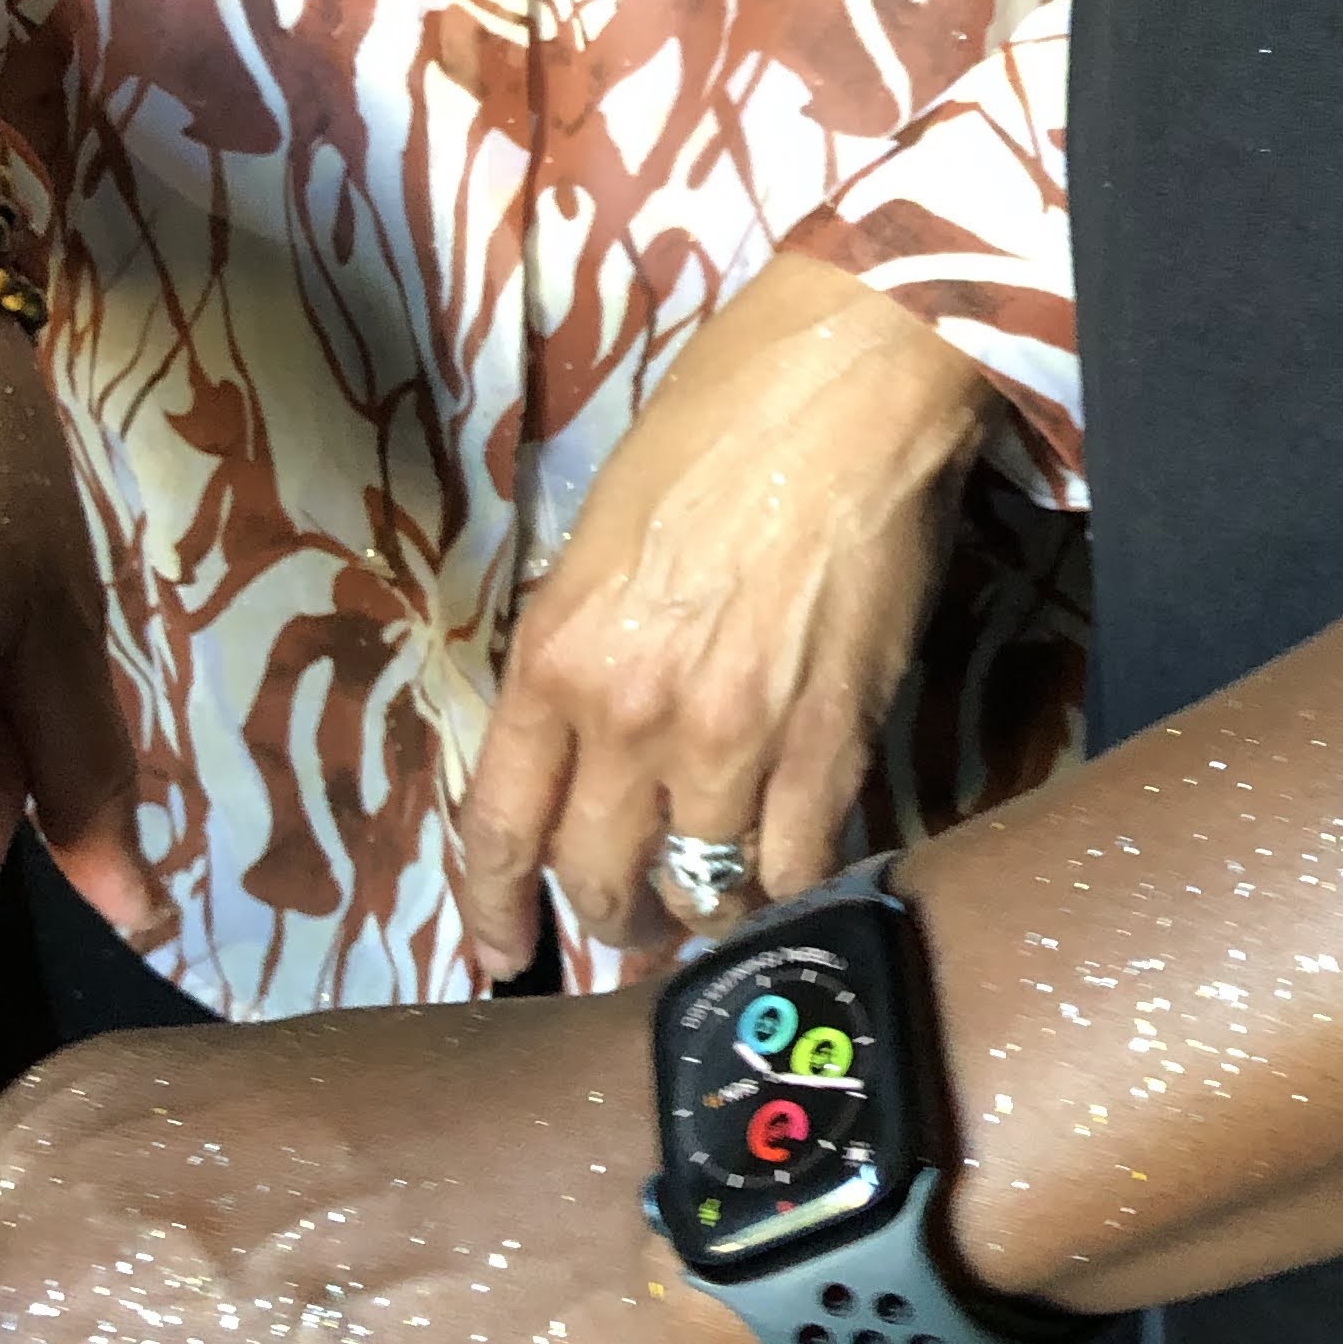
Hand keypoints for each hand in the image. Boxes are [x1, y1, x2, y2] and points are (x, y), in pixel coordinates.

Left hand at [460, 257, 992, 978]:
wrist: (845, 386)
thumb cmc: (719, 428)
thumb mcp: (599, 541)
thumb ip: (586, 653)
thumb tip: (599, 740)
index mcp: (555, 654)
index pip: (502, 825)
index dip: (497, 909)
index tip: (500, 957)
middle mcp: (627, 714)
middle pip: (599, 877)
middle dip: (614, 915)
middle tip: (635, 920)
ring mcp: (730, 737)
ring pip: (702, 889)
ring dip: (708, 909)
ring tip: (722, 901)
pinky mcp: (829, 742)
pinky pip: (796, 863)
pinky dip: (790, 884)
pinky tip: (793, 874)